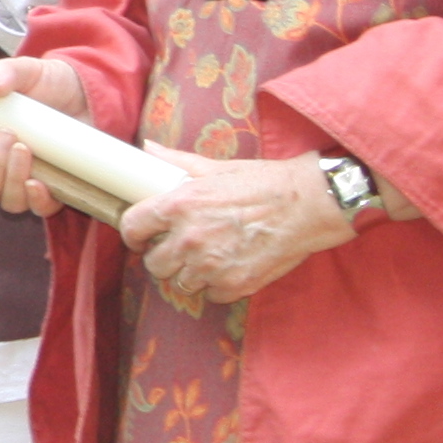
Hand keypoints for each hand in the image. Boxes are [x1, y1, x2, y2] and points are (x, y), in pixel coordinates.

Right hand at [0, 54, 90, 218]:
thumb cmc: (45, 83)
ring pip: (8, 201)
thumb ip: (5, 72)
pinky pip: (39, 209)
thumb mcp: (23, 71)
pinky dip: (36, 200)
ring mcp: (25, 181)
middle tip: (7, 135)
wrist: (85, 92)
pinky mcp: (54, 189)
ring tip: (25, 148)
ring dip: (12, 180)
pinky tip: (39, 183)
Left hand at [121, 152, 355, 305]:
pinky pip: (212, 295)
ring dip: (191, 274)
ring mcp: (211, 265)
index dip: (134, 234)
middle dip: (165, 258)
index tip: (141, 238)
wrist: (310, 204)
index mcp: (178, 205)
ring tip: (209, 260)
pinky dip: (218, 287)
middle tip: (181, 250)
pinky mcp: (235, 284)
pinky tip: (230, 270)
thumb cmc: (264, 183)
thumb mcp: (216, 168)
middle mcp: (189, 238)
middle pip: (155, 264)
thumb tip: (148, 147)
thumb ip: (177, 162)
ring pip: (181, 284)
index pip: (133, 227)